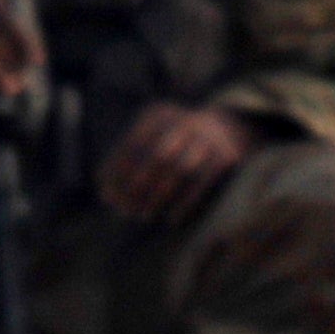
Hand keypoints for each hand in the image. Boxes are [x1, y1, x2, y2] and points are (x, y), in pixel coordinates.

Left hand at [99, 101, 254, 224]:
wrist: (229, 130)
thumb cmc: (176, 143)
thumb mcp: (151, 141)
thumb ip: (128, 164)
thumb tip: (105, 195)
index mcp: (158, 115)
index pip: (133, 143)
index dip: (118, 171)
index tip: (108, 196)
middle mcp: (184, 121)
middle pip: (155, 156)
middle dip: (138, 186)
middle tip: (125, 211)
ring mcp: (207, 137)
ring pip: (179, 169)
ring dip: (158, 195)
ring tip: (144, 215)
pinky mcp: (226, 155)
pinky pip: (202, 181)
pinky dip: (184, 201)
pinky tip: (171, 218)